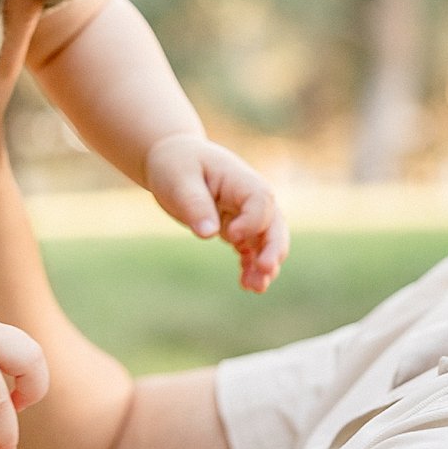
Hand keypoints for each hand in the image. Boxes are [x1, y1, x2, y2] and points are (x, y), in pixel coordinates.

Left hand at [144, 132, 289, 292]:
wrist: (173, 160)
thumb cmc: (176, 164)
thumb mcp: (179, 179)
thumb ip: (195, 204)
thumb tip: (208, 234)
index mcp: (240, 179)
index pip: (260, 202)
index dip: (251, 222)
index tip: (230, 237)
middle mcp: (250, 197)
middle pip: (275, 224)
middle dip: (273, 248)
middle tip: (265, 270)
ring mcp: (246, 214)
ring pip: (267, 241)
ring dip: (265, 263)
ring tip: (255, 288)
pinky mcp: (236, 227)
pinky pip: (251, 249)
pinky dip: (251, 266)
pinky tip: (246, 285)